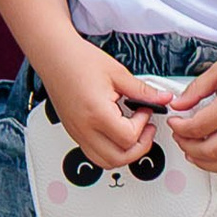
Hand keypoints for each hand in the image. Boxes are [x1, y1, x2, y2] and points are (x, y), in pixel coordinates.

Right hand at [34, 41, 176, 176]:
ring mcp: (77, 133)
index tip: (145, 110)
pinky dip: (110, 150)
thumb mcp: (117, 73)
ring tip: (134, 134)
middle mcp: (84, 128)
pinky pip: (94, 153)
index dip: (143, 125)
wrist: (55, 55)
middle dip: (139, 147)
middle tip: (146, 130)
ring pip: (105, 162)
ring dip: (124, 154)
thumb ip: (143, 91)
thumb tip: (162, 98)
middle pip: (118, 158)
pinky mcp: (74, 132)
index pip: (128, 137)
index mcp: (97, 113)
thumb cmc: (79, 60)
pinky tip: (117, 133)